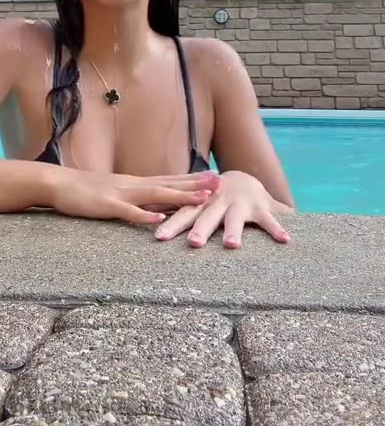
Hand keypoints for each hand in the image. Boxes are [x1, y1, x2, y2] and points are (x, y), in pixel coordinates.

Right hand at [48, 167, 219, 226]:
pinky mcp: (106, 205)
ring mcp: (120, 193)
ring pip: (155, 194)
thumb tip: (157, 206)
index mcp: (135, 183)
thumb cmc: (86, 191)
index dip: (193, 178)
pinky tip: (158, 220)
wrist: (58, 183)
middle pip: (170, 182)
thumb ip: (136, 198)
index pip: (170, 178)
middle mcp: (133, 185)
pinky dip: (143, 216)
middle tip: (221, 183)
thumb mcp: (116, 192)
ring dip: (179, 196)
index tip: (216, 177)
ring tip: (201, 199)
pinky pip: (127, 211)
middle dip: (195, 184)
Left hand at [154, 170, 292, 248]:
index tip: (158, 238)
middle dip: (200, 229)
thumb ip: (176, 211)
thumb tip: (141, 216)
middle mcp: (218, 202)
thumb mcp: (195, 202)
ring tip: (233, 246)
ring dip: (235, 231)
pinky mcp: (261, 208)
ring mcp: (240, 204)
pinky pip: (270, 220)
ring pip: (236, 220)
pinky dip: (277, 230)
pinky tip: (285, 241)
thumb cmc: (213, 198)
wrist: (245, 179)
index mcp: (200, 202)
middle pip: (207, 217)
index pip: (182, 213)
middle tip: (192, 243)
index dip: (170, 224)